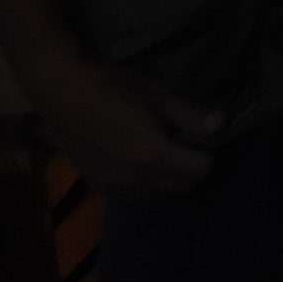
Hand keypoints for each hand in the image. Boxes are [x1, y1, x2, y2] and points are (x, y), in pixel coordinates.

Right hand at [22, 49, 214, 196]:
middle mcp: (134, 178)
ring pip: (158, 196)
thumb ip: (191, 114)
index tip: (205, 140)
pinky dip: (148, 186)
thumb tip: (223, 124)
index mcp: (153, 156)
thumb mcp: (156, 94)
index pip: (200, 170)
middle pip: (182, 187)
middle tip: (191, 146)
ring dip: (172, 181)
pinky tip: (145, 166)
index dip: (209, 155)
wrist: (59, 89)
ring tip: (170, 155)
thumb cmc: (111, 85)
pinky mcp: (97, 184)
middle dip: (194, 170)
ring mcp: (113, 185)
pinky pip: (134, 196)